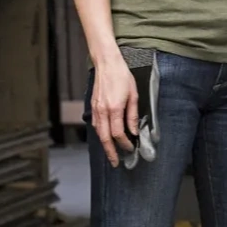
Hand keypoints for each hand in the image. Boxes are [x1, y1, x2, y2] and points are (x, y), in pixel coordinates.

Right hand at [90, 52, 138, 166]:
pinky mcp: (93, 106)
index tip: (131, 148)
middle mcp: (103, 111)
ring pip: (98, 133)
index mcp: (114, 108)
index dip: (125, 143)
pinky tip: (105, 138)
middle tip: (115, 162)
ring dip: (104, 145)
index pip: (118, 133)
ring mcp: (96, 109)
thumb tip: (134, 131)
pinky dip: (99, 134)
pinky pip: (95, 125)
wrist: (107, 63)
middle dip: (110, 152)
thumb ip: (133, 115)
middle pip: (105, 138)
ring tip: (110, 153)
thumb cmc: (122, 76)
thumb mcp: (133, 95)